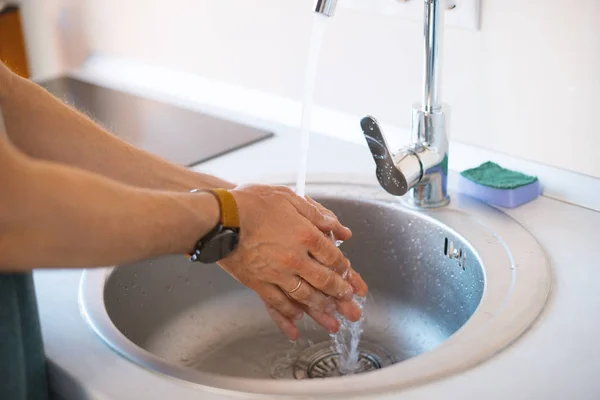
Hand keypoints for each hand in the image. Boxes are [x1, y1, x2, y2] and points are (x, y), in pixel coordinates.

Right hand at [217, 184, 367, 339]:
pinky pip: (277, 303)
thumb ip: (316, 213)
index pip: (334, 256)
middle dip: (340, 294)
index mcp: (305, 235)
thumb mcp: (288, 197)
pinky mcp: (258, 283)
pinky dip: (289, 315)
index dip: (345, 268)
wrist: (219, 217)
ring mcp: (276, 274)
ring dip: (321, 309)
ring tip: (332, 318)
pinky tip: (298, 322)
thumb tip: (338, 227)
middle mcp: (294, 258)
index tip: (349, 274)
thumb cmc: (251, 203)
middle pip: (324, 281)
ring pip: (305, 296)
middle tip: (350, 303)